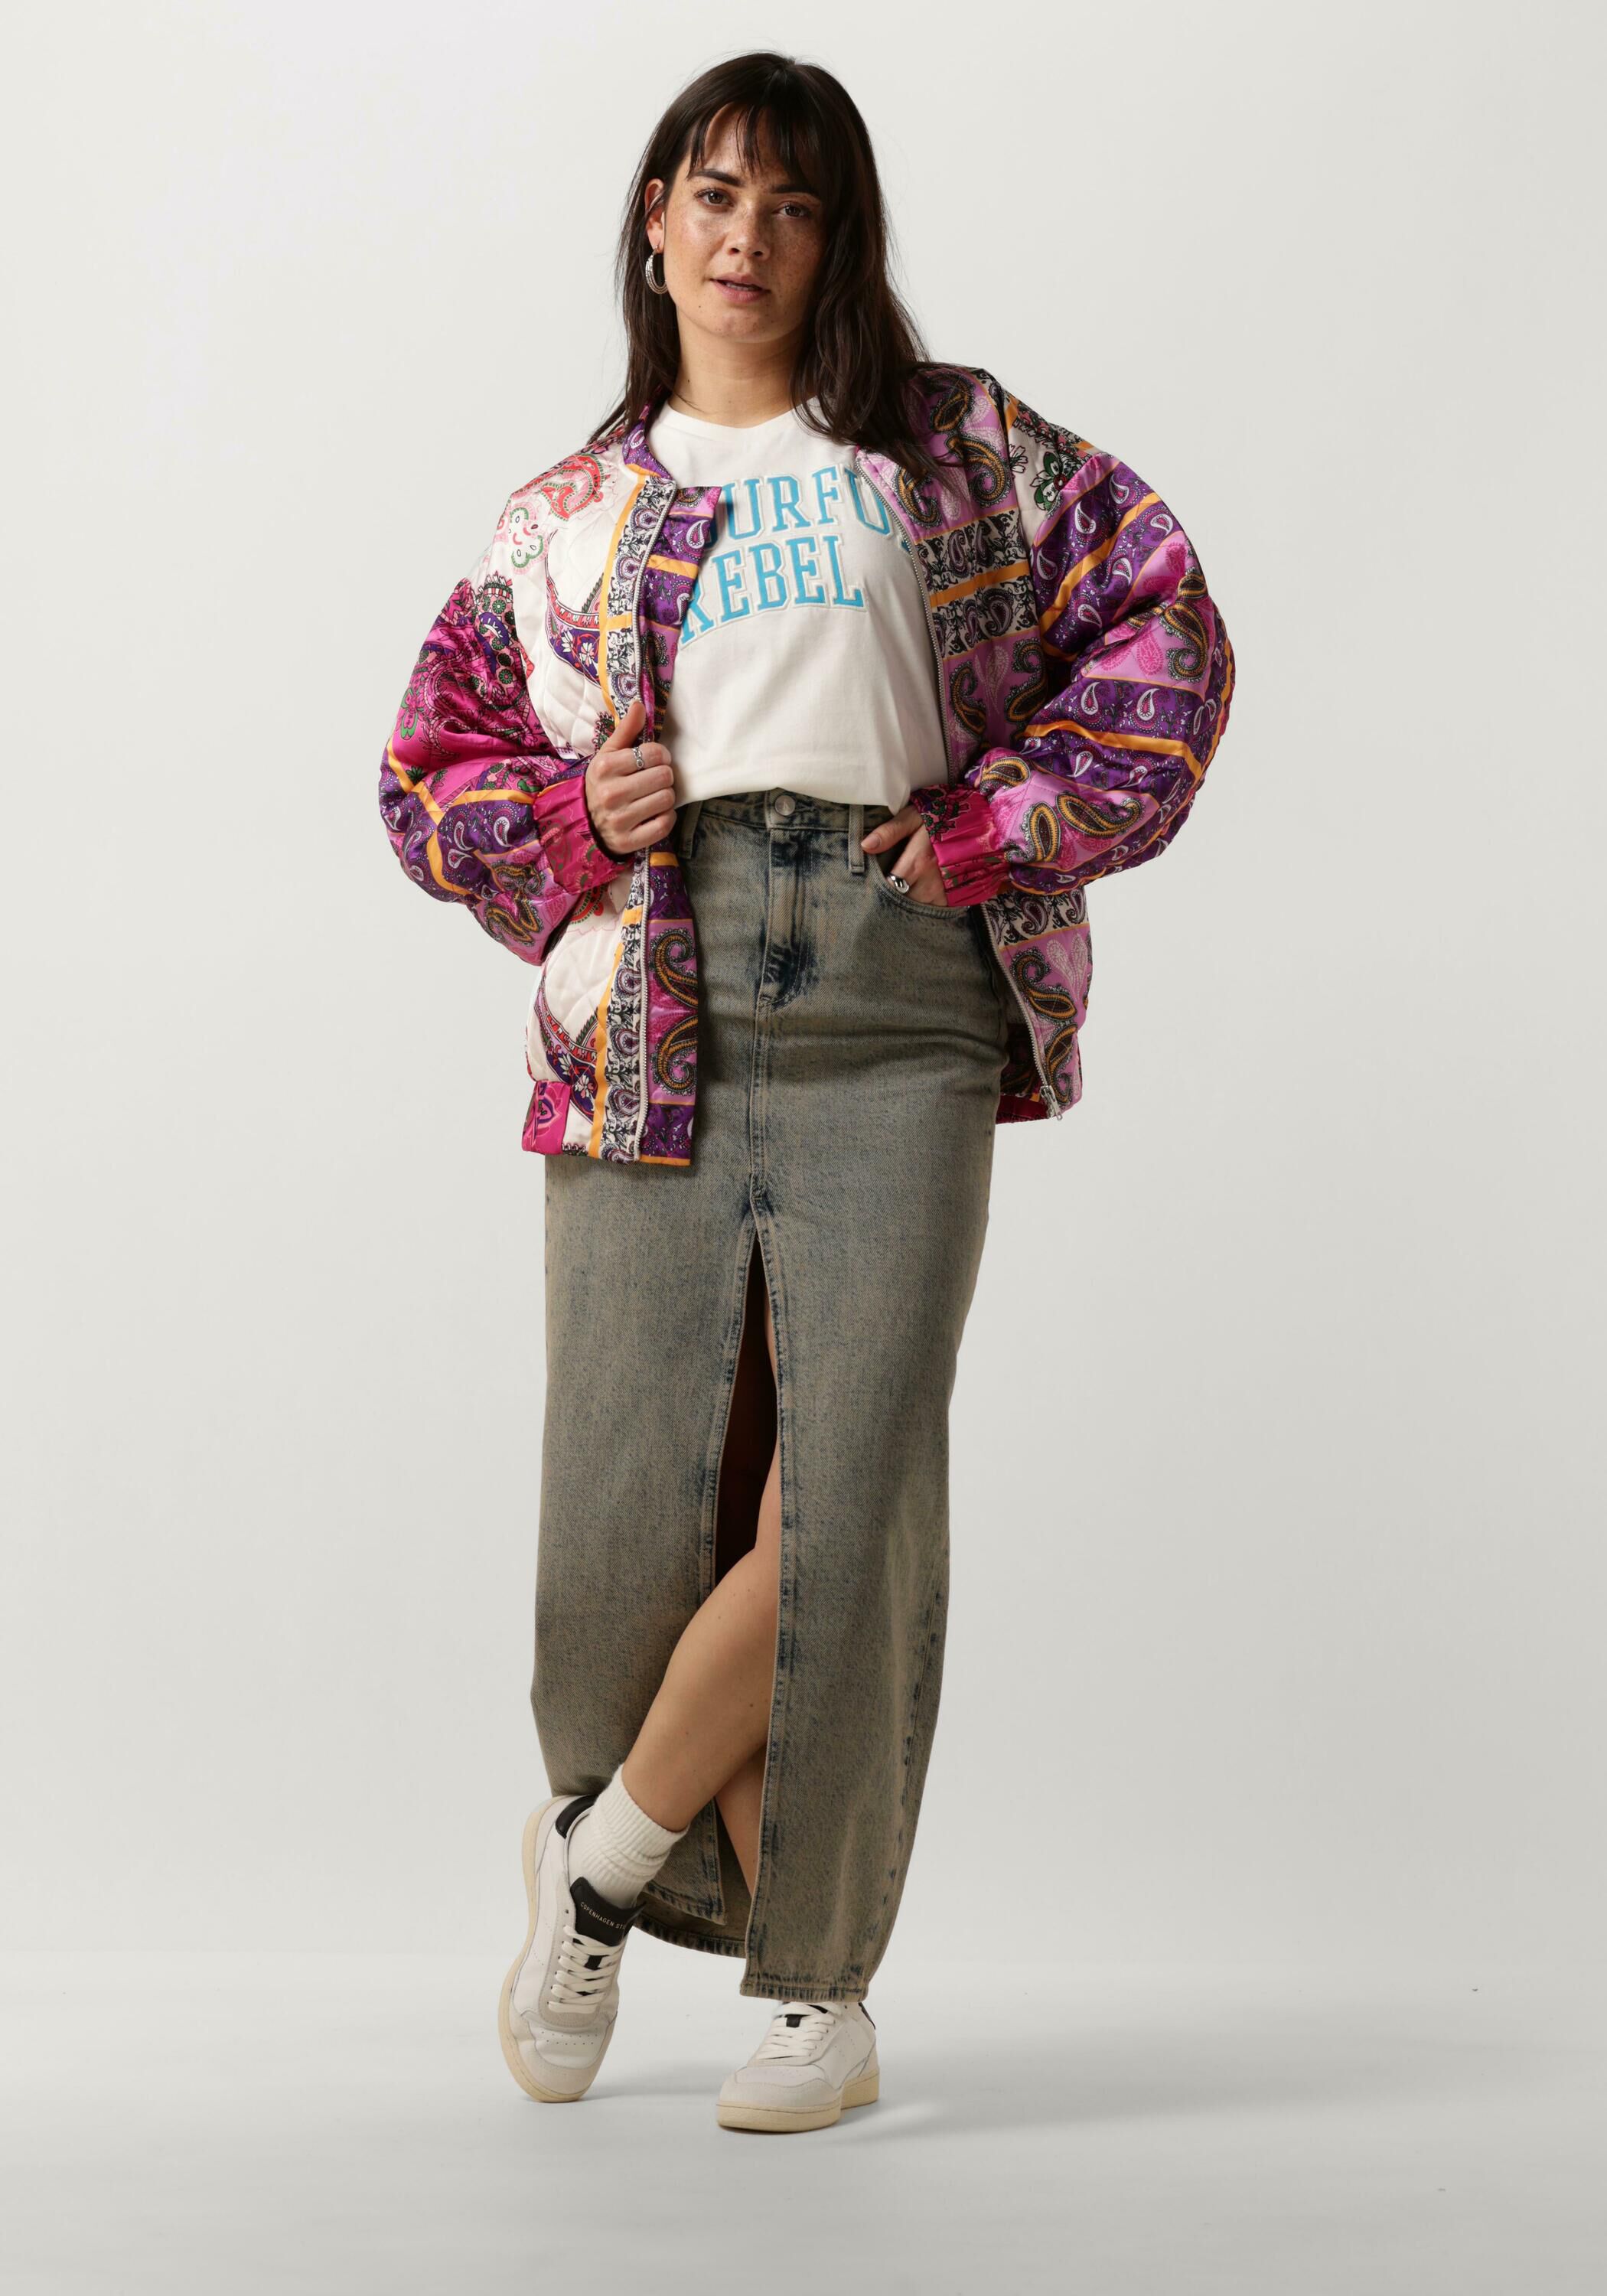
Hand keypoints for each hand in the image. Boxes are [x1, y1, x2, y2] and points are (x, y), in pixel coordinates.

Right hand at [584, 694, 677, 858]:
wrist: (585, 823)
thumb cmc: (602, 783)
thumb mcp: (608, 755)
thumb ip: (626, 730)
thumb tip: (640, 705)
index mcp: (605, 768)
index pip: (654, 753)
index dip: (661, 754)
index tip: (656, 759)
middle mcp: (610, 794)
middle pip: (664, 776)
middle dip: (665, 775)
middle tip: (656, 778)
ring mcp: (619, 820)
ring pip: (666, 799)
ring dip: (666, 796)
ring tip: (654, 795)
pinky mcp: (628, 841)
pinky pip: (664, 824)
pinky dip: (666, 817)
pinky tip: (656, 812)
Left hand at [859, 804, 951, 904]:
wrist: (984, 822)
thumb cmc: (946, 816)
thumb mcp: (916, 816)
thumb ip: (890, 831)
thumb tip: (865, 845)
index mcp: (917, 863)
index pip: (887, 888)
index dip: (875, 890)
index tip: (868, 887)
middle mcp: (931, 884)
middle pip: (901, 905)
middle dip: (889, 902)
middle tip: (879, 896)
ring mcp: (946, 894)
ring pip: (917, 912)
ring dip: (906, 907)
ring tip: (899, 896)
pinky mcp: (956, 898)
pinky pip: (934, 912)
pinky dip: (924, 908)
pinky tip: (918, 898)